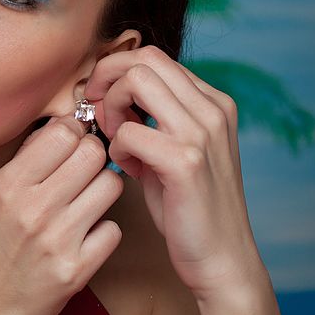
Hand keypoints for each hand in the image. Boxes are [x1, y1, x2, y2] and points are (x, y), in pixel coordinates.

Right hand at [0, 116, 124, 314]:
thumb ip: (28, 159)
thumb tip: (64, 126)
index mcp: (8, 185)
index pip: (62, 134)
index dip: (75, 132)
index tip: (74, 140)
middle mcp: (33, 209)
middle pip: (92, 154)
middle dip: (95, 155)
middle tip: (87, 167)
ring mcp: (57, 240)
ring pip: (111, 186)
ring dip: (104, 189)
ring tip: (88, 199)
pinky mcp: (77, 269)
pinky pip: (113, 229)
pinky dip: (104, 229)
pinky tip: (87, 233)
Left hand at [84, 45, 264, 300]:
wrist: (220, 258)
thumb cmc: (187, 205)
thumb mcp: (173, 148)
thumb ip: (150, 116)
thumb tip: (105, 91)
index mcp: (213, 102)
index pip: (154, 56)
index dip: (117, 71)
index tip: (100, 99)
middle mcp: (213, 109)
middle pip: (144, 59)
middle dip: (106, 78)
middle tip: (95, 110)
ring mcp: (202, 133)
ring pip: (137, 81)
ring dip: (110, 106)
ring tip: (112, 138)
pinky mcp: (185, 162)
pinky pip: (129, 130)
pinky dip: (116, 145)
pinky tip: (126, 167)